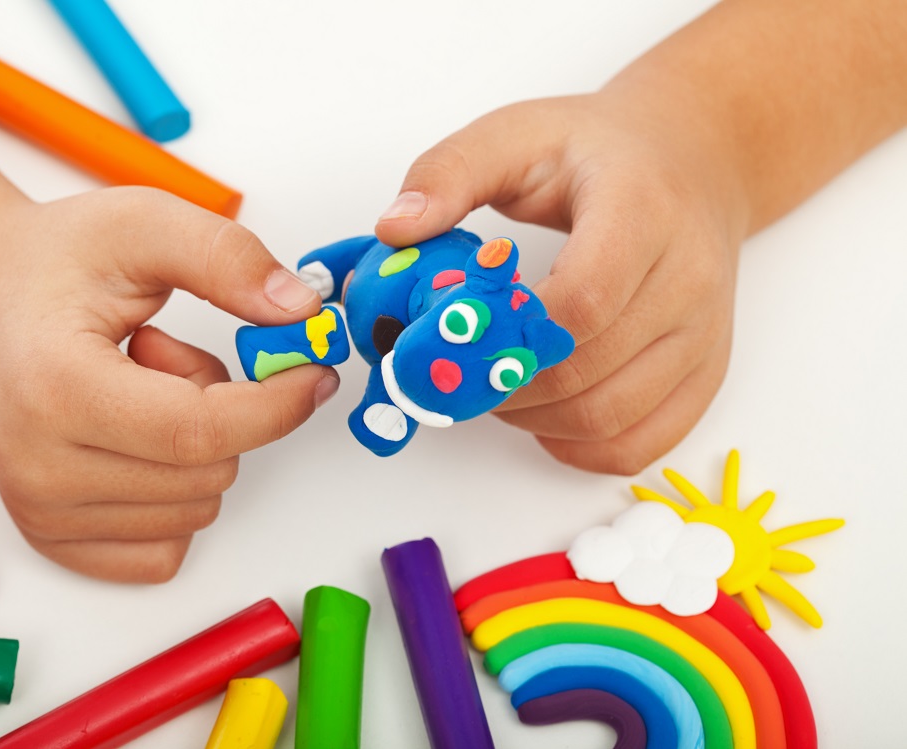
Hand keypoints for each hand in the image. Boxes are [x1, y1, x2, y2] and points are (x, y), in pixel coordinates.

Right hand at [0, 187, 336, 581]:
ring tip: (135, 387)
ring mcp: (41, 513)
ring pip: (197, 508)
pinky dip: (176, 494)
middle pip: (210, 471)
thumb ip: (227, 259)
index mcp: (56, 391)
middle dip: (222, 409)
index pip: (201, 433)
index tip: (313, 373)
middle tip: (161, 354)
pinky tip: (130, 438)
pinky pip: (167, 549)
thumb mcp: (142, 225)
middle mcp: (39, 470)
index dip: (277, 406)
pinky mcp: (52, 538)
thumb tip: (299, 312)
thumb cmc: (48, 263)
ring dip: (194, 448)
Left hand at [375, 93, 748, 473]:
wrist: (694, 159)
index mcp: (643, 210)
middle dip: (501, 381)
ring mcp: (703, 332)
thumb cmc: (598, 151)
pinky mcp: (705, 371)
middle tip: (452, 370)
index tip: (451, 330)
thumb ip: (450, 172)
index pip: (582, 299)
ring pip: (610, 416)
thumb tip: (394, 229)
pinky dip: (580, 446)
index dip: (507, 332)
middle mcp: (688, 278)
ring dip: (532, 419)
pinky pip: (642, 442)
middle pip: (585, 368)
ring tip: (493, 385)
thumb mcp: (517, 134)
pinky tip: (543, 416)